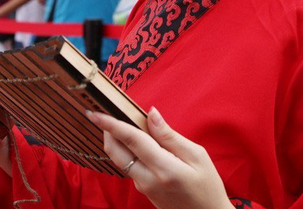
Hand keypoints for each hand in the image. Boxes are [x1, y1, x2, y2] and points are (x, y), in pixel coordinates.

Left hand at [88, 108, 231, 208]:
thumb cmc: (207, 186)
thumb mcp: (197, 156)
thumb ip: (169, 135)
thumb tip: (151, 113)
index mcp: (163, 169)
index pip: (131, 140)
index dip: (111, 124)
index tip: (94, 113)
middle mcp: (147, 179)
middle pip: (115, 151)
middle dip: (107, 131)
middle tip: (106, 113)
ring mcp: (142, 187)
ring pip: (119, 159)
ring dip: (115, 140)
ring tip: (121, 122)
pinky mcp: (141, 189)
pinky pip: (127, 165)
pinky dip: (125, 150)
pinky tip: (134, 140)